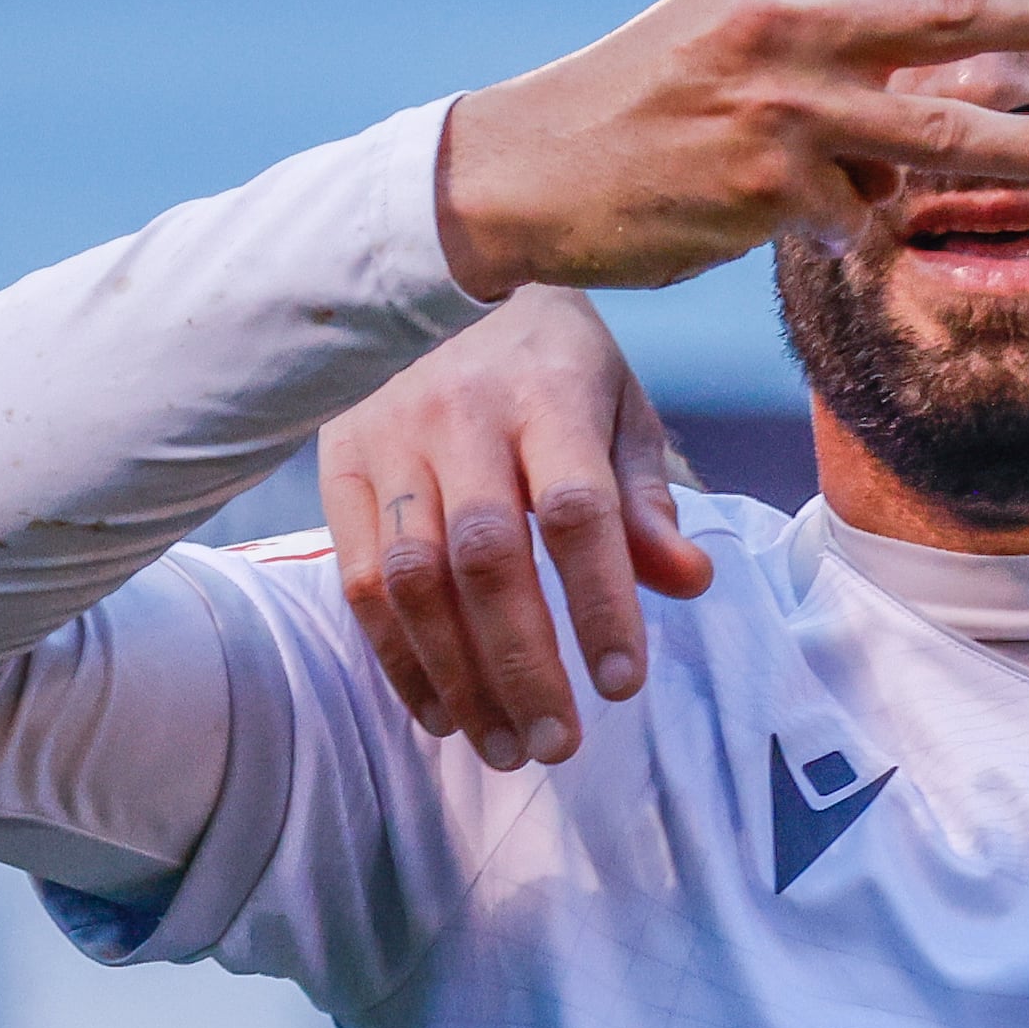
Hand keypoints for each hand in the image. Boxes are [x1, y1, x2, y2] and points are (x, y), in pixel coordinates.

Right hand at [320, 288, 709, 765]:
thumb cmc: (552, 363)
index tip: (624, 685)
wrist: (440, 279)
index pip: (576, 511)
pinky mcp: (339, 467)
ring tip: (504, 748)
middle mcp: (458, 414)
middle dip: (523, 664)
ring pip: (415, 580)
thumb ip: (646, 499)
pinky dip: (401, 660)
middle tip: (558, 744)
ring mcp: (389, 441)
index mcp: (546, 393)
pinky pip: (362, 581)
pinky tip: (442, 714)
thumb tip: (688, 581)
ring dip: (458, 678)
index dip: (600, 603)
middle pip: (487, 557)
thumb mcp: (620, 409)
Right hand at [433, 0, 1028, 295]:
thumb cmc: (657, 98)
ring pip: (938, 132)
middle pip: (952, 12)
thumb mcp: (745, 28)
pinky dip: (855, 223)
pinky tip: (808, 220)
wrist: (534, 170)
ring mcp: (779, 106)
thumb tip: (980, 71)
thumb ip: (856, 34)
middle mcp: (788, 21)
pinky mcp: (766, 190)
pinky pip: (858, 216)